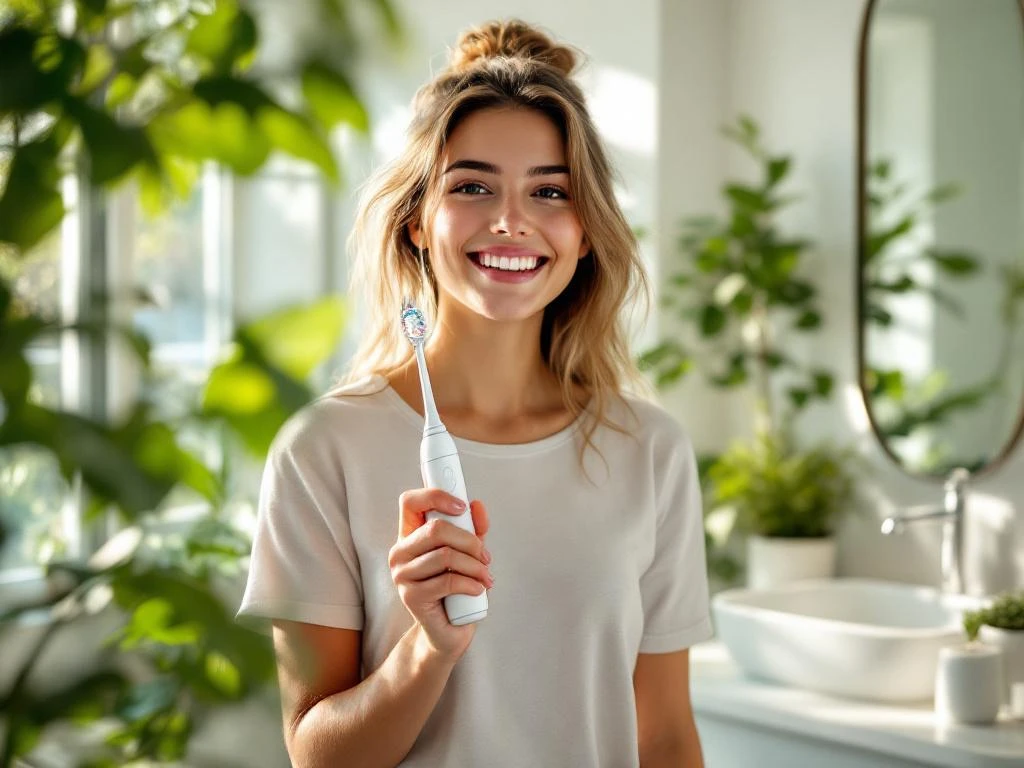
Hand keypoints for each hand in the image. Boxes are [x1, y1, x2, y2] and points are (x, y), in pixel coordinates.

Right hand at [389, 489, 491, 662]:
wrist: (447, 631)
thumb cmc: (456, 589)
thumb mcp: (467, 554)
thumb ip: (473, 529)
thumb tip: (478, 506)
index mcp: (409, 536)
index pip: (410, 502)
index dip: (436, 496)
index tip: (462, 507)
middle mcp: (400, 552)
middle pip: (436, 528)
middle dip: (470, 541)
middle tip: (485, 556)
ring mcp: (402, 575)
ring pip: (446, 555)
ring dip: (475, 566)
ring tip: (485, 577)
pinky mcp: (411, 597)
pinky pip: (448, 581)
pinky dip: (471, 584)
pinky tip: (478, 589)